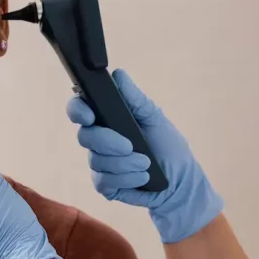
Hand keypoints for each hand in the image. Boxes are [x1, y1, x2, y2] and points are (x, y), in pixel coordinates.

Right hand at [66, 69, 222, 242]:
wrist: (180, 182)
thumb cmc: (168, 147)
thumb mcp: (155, 119)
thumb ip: (135, 99)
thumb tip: (119, 75)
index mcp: (107, 118)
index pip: (80, 108)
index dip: (78, 110)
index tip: (90, 117)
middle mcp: (98, 139)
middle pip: (84, 136)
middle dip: (108, 142)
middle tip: (130, 146)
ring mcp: (99, 162)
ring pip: (96, 160)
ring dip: (125, 163)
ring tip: (146, 164)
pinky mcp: (104, 184)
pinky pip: (103, 181)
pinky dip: (126, 179)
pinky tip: (142, 178)